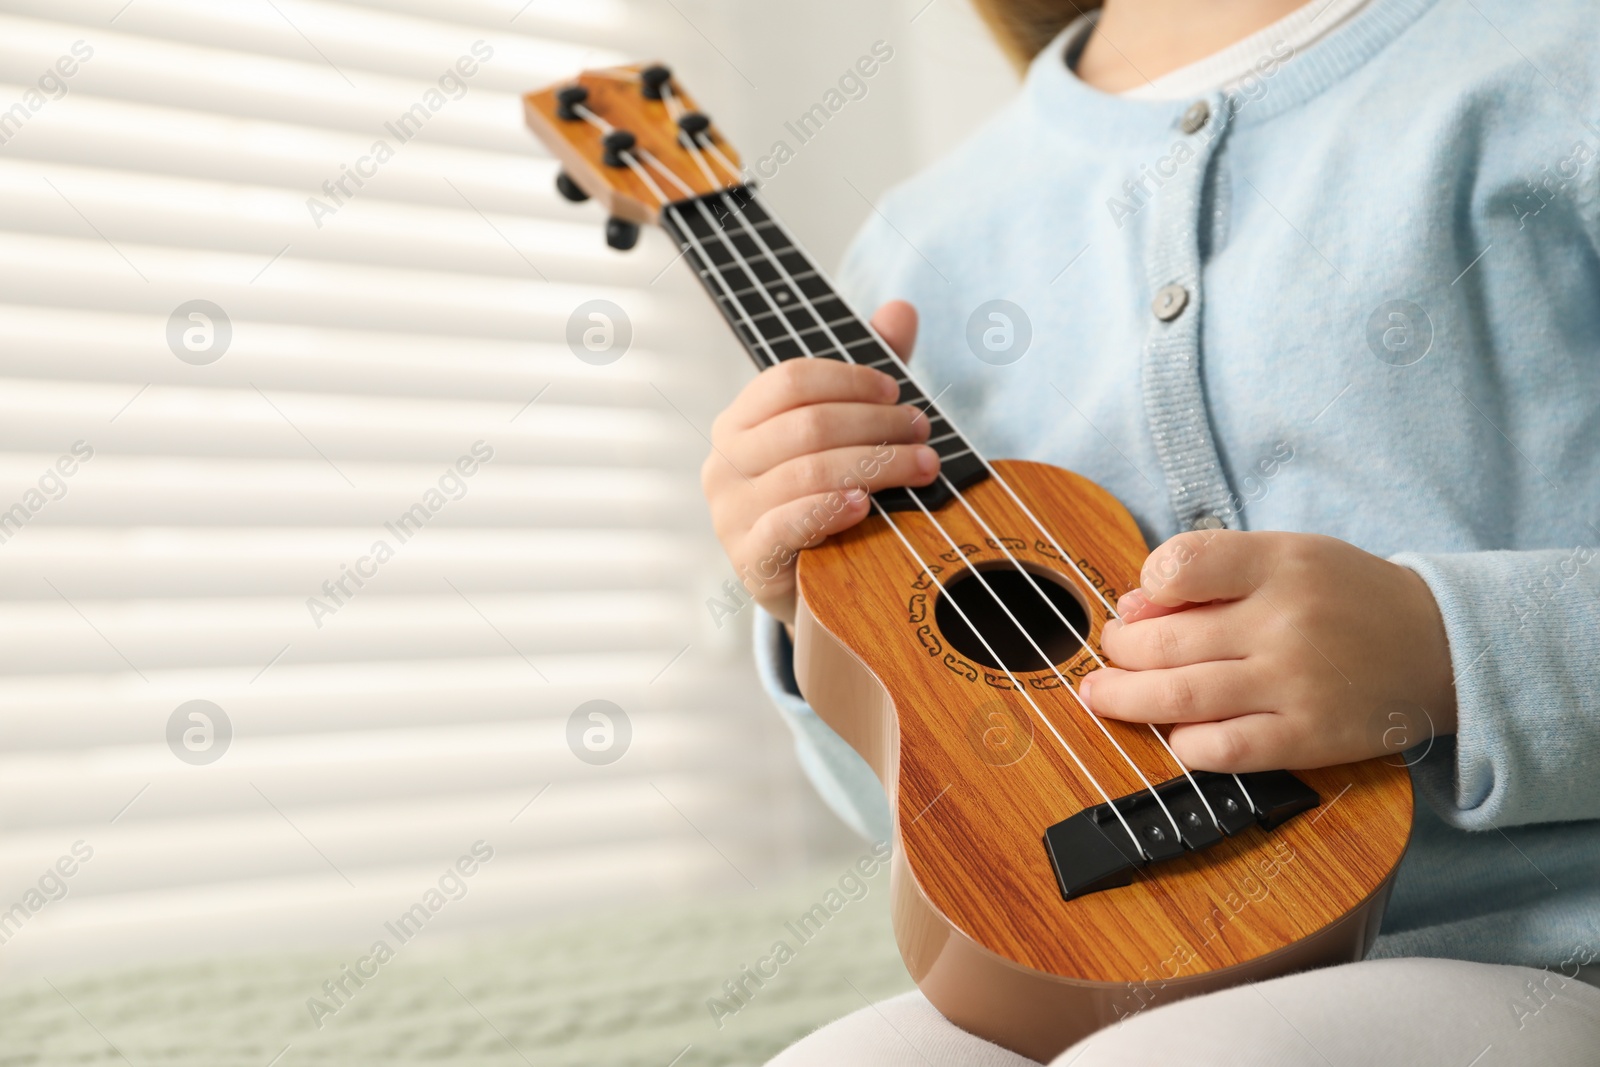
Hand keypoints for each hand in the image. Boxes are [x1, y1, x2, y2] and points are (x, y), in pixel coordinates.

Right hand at [701, 301, 938, 626]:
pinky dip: (829, 508)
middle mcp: (725, 462)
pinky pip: (787, 523)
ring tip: (921, 467)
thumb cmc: (826, 503)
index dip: (850, 380)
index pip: (788, 381)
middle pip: (806, 424)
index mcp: (740, 422)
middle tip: (924, 434)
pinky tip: (864, 504)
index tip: (897, 391)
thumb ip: (869, 377)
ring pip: (806, 470)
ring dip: (875, 464)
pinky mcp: (749, 557)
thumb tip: (900, 310)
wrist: (810, 589)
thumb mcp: (848, 437)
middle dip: (876, 424)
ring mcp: (731, 512)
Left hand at [1080, 530, 1457, 771]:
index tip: (1140, 601)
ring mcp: (1296, 683)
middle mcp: (1285, 621)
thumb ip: (1211, 571)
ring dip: (1126, 699)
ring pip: (1181, 697)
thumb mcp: (1287, 557)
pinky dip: (1185, 745)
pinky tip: (1175, 734)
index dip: (1145, 585)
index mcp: (1279, 564)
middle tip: (1110, 654)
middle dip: (1119, 651)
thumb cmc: (1347, 597)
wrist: (1441, 647)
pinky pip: (1225, 750)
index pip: (1181, 565)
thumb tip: (1133, 605)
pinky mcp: (1309, 737)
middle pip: (1165, 641)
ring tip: (1102, 696)